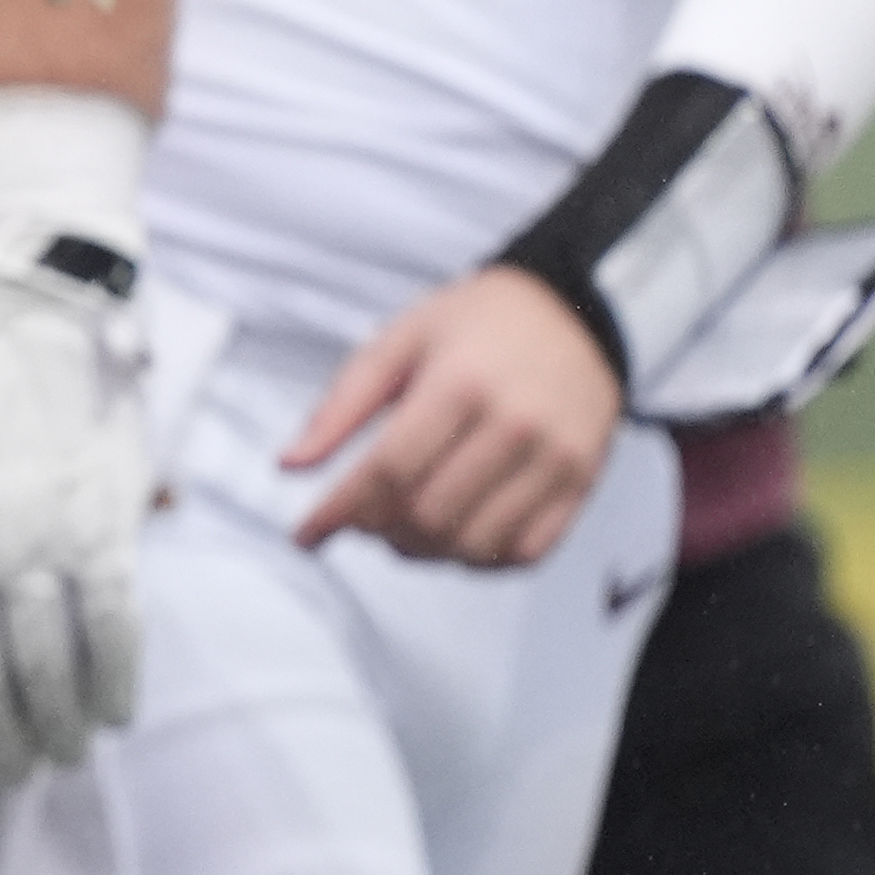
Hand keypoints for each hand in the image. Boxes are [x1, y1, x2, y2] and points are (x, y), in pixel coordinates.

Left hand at [0, 260, 151, 776]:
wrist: (23, 314)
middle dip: (2, 746)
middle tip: (18, 770)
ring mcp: (33, 541)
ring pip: (50, 675)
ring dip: (60, 729)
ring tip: (65, 750)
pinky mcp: (102, 528)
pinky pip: (116, 634)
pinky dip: (116, 685)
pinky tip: (114, 710)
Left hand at [284, 266, 621, 566]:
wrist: (572, 313)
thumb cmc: (478, 323)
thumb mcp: (398, 340)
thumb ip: (341, 405)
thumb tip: (291, 464)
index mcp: (460, 384)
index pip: (390, 470)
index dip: (339, 510)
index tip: (306, 535)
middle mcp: (515, 427)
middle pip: (430, 513)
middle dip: (377, 530)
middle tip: (358, 519)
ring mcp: (556, 461)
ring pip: (475, 543)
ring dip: (423, 552)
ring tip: (398, 530)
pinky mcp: (582, 485)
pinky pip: (527, 551)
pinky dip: (479, 561)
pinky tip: (452, 537)